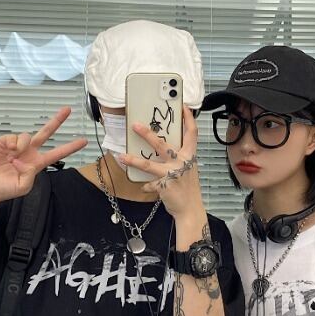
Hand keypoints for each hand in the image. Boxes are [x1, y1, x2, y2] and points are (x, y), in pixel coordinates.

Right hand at [0, 106, 86, 207]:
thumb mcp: (23, 186)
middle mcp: (29, 152)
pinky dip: (13, 144)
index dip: (70, 147)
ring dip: (23, 146)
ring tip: (12, 159)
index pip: (57, 153)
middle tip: (68, 109)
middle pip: (46, 133)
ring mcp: (17, 146)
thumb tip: (27, 159)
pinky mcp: (4, 141)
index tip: (84, 141)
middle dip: (57, 121)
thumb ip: (31, 175)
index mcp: (37, 163)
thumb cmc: (4, 188)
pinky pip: (15, 137)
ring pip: (28, 136)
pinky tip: (7, 152)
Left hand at [118, 106, 203, 220]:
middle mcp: (181, 162)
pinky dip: (147, 185)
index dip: (188, 118)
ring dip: (134, 160)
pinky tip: (144, 187)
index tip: (182, 106)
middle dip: (148, 134)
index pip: (191, 133)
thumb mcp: (188, 169)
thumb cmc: (188, 189)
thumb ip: (178, 158)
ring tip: (123, 156)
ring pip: (149, 164)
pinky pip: (150, 183)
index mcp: (190, 156)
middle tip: (135, 125)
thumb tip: (166, 148)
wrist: (190, 209)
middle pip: (162, 144)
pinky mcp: (164, 185)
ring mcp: (172, 174)